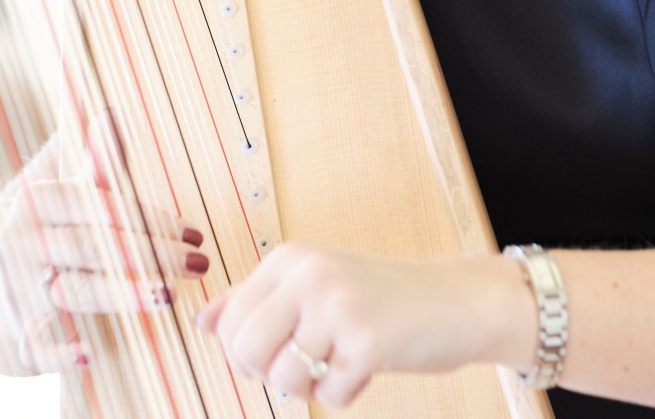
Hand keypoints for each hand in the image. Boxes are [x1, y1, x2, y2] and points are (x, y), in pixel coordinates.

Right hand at [0, 113, 209, 370]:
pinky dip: (57, 353)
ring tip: (167, 296)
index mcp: (35, 200)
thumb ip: (91, 151)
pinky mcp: (15, 331)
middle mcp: (22, 242)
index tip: (191, 231)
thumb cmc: (37, 216)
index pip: (101, 207)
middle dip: (151, 255)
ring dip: (122, 295)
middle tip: (197, 262)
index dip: (149, 219)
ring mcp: (17, 288)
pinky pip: (35, 346)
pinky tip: (87, 354)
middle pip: (95, 247)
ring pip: (76, 291)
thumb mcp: (58, 178)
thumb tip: (110, 109)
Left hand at [196, 242, 531, 406]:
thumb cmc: (377, 299)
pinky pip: (330, 395)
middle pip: (244, 351)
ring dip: (311, 386)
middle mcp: (308, 273)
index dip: (247, 353)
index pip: (230, 323)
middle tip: (308, 362)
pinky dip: (347, 393)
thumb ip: (257, 301)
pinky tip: (366, 365)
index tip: (280, 349)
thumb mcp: (311, 287)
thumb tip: (202, 321)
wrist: (452, 301)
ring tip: (338, 361)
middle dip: (270, 374)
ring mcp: (338, 304)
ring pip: (284, 379)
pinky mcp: (367, 339)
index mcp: (289, 258)